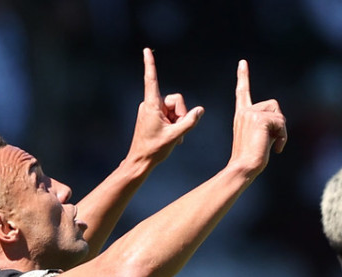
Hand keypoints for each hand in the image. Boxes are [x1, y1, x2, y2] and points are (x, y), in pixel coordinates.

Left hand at [128, 48, 203, 166]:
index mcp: (151, 105)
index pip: (151, 80)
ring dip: (178, 122)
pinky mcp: (154, 116)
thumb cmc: (153, 150)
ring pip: (174, 109)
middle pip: (175, 100)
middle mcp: (150, 104)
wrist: (140, 162)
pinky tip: (172, 137)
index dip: (150, 64)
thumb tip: (200, 110)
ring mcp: (152, 110)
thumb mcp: (175, 136)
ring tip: (173, 137)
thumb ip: (189, 122)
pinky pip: (170, 115)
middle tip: (178, 131)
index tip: (146, 50)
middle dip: (180, 114)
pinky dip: (174, 125)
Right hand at [226, 59, 286, 180]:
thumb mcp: (260, 137)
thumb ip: (267, 124)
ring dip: (281, 131)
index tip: (243, 63)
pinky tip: (275, 148)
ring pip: (279, 115)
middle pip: (274, 105)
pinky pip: (281, 124)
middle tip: (271, 141)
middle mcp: (244, 111)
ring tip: (271, 145)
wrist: (244, 167)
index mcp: (242, 115)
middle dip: (279, 123)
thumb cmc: (252, 159)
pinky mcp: (259, 119)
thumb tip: (280, 121)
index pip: (243, 92)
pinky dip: (283, 137)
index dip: (243, 77)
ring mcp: (251, 114)